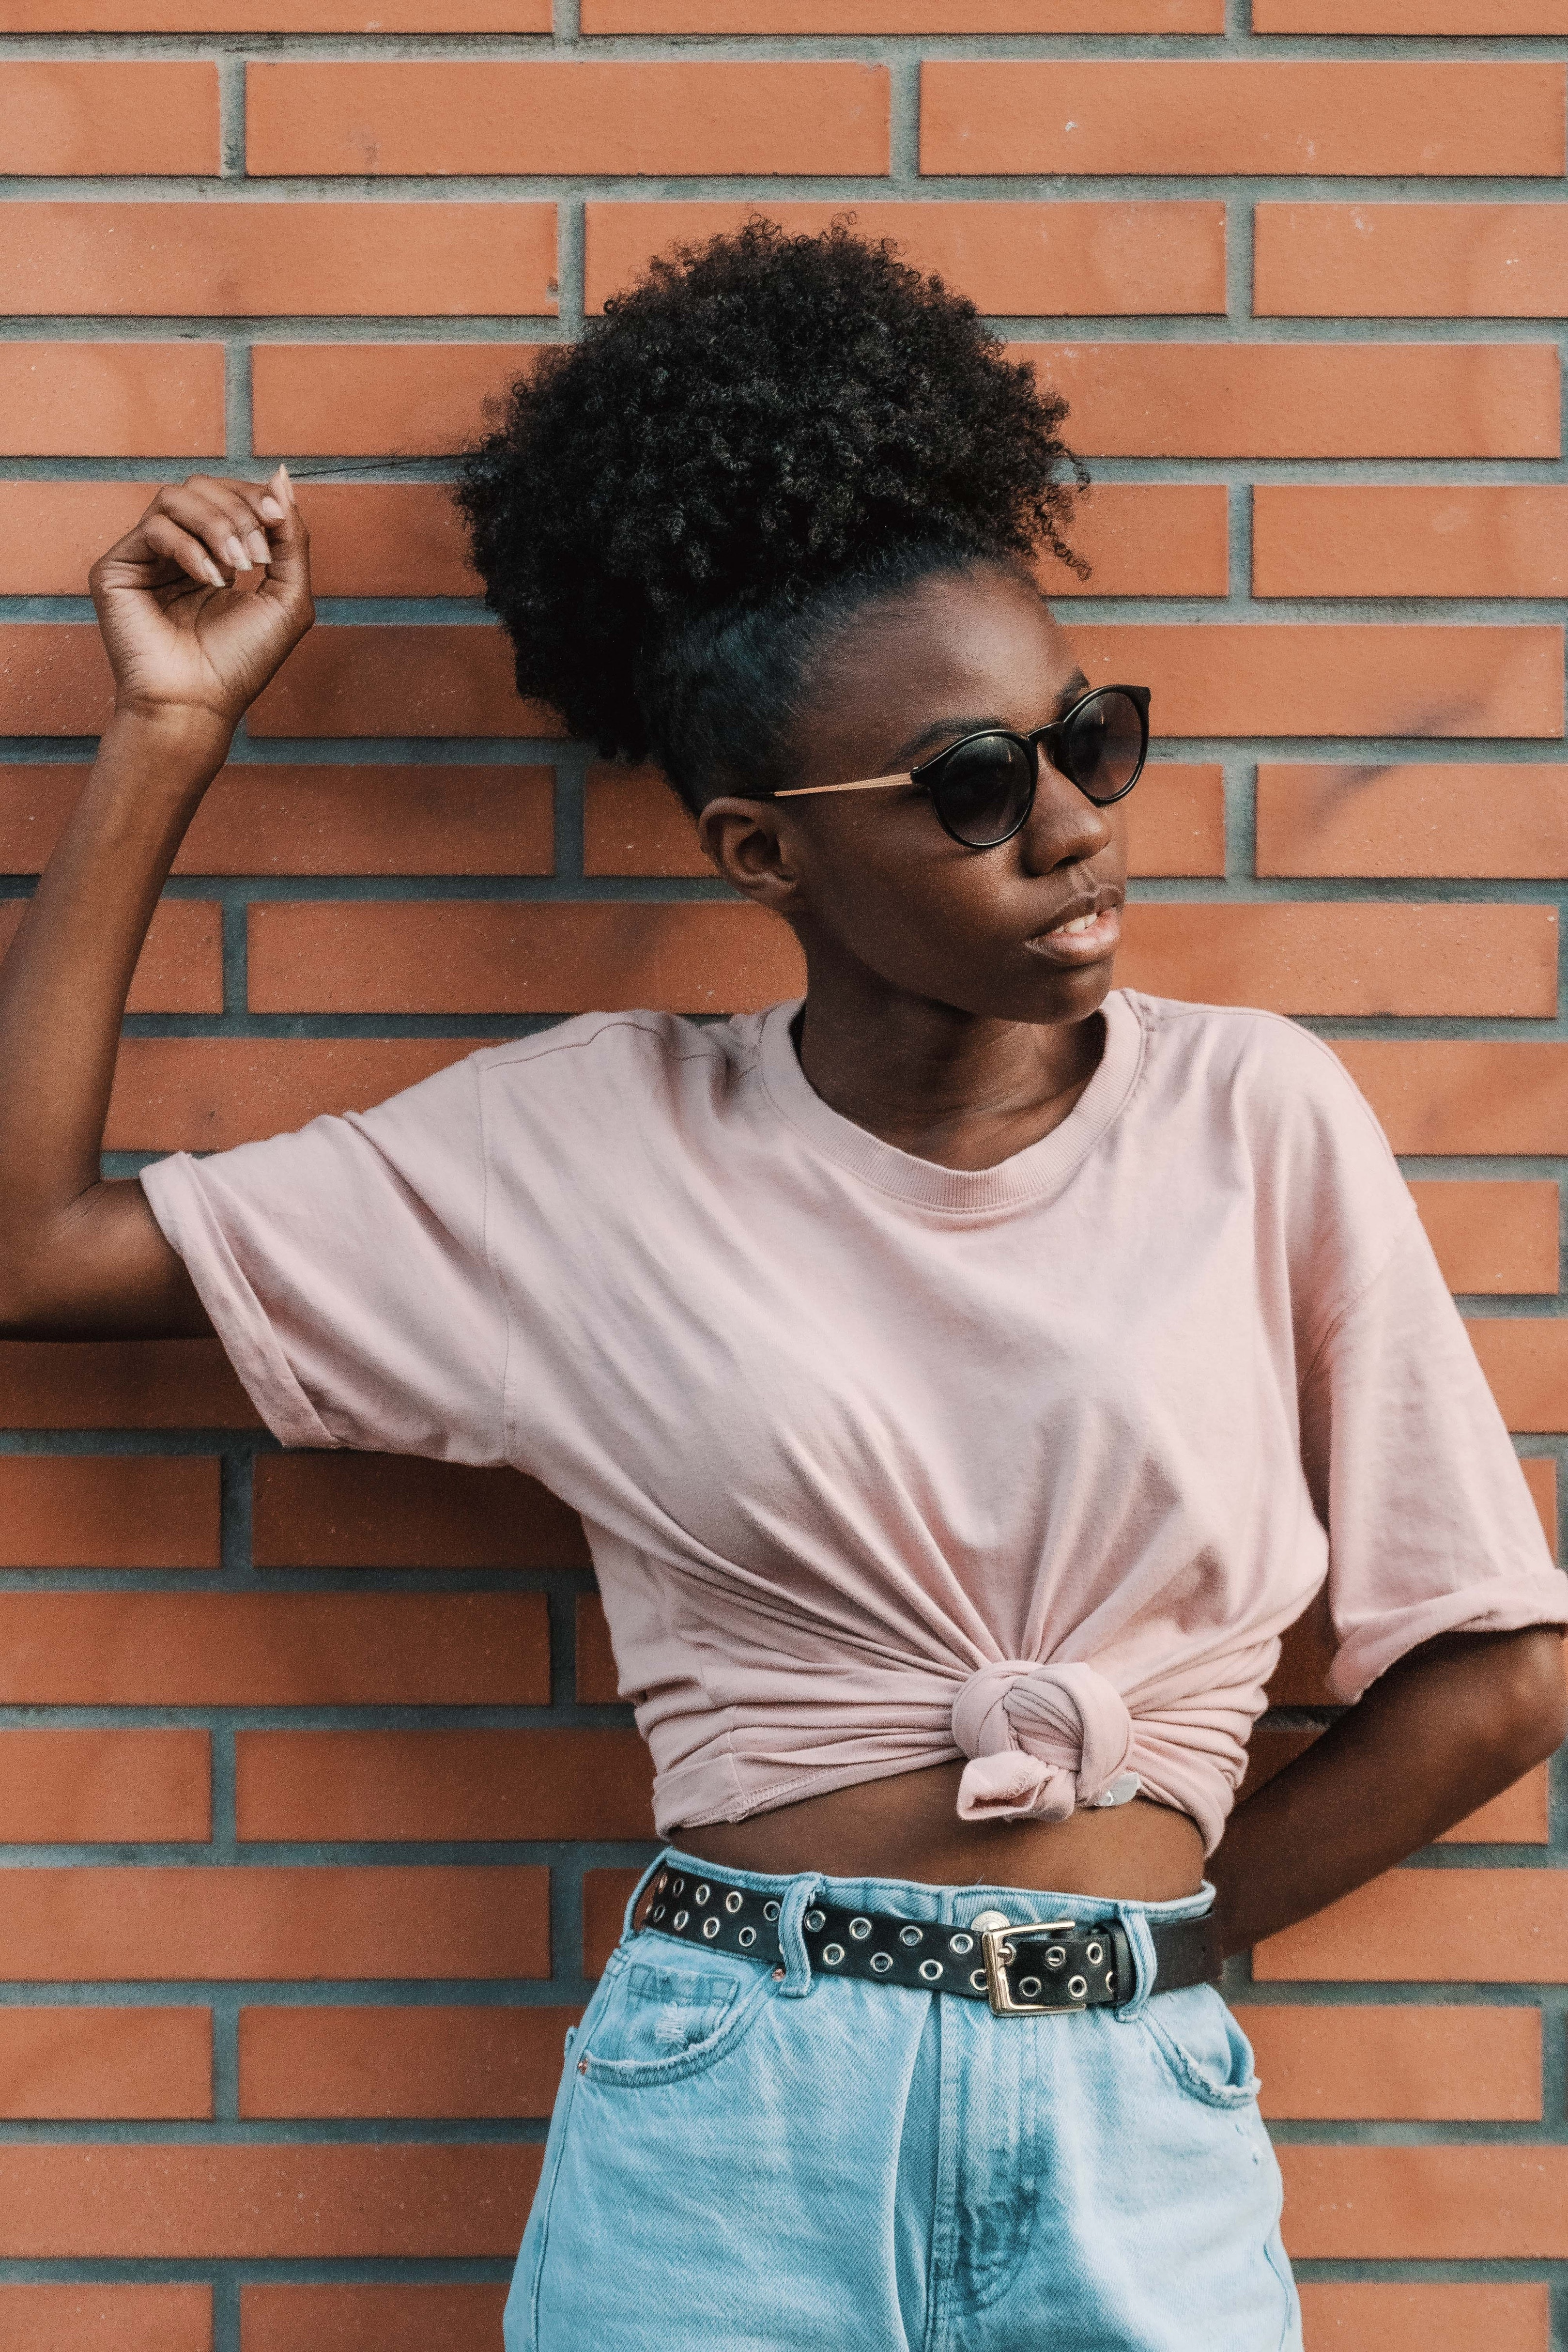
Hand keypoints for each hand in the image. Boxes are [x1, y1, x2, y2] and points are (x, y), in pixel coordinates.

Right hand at [89, 468, 314, 730]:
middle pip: (202, 487)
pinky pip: (154, 527)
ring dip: (217, 525)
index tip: (278, 521)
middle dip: (239, 512)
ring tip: (239, 568)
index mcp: (211, 555)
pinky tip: (210, 581)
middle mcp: (175, 551)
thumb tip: (281, 473)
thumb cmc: (242, 662)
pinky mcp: (116, 569)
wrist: (199, 705)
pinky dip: (190, 548)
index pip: (228, 496)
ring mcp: (143, 558)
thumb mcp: (287, 596)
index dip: (254, 497)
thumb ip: (291, 538)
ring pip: (176, 497)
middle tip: (257, 557)